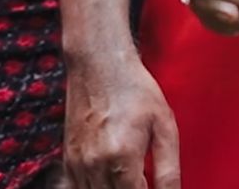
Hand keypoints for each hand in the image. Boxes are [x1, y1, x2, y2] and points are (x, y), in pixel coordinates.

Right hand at [64, 45, 179, 188]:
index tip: (152, 185)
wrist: (99, 63)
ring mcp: (78, 164)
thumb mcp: (164, 126)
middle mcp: (95, 166)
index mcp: (122, 159)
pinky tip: (112, 179)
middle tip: (144, 180)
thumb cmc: (135, 89)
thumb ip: (169, 169)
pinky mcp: (69, 159)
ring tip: (131, 178)